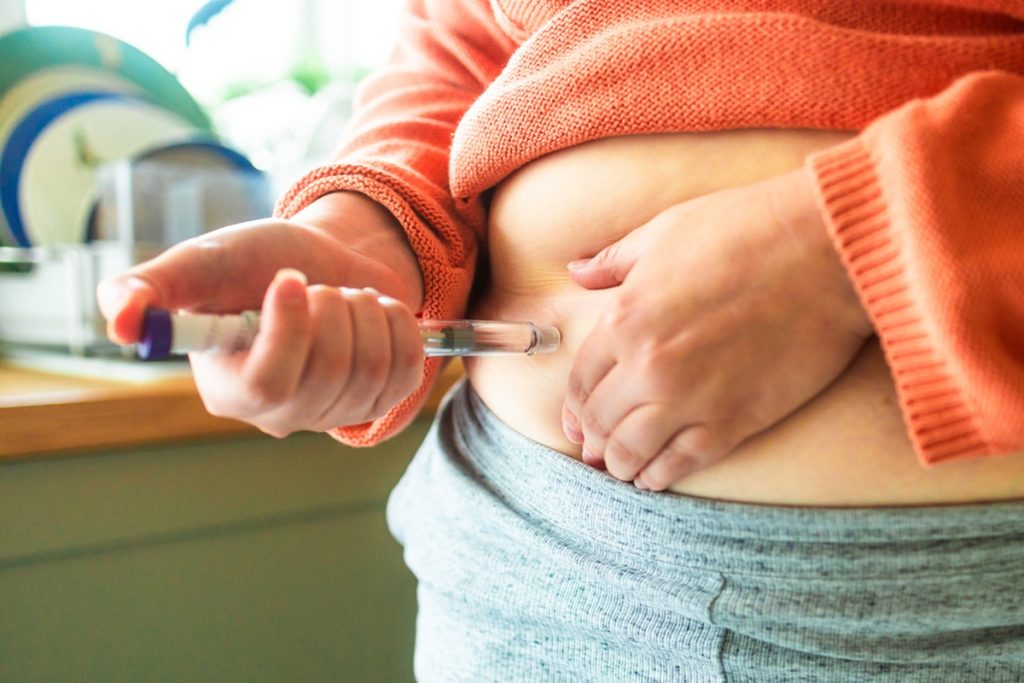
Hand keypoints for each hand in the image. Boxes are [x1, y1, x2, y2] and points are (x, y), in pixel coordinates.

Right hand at [97, 192, 424, 436]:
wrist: (323, 260)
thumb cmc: (258, 263)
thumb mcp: (203, 264)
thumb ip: (153, 287)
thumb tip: (117, 321)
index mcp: (230, 389)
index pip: (268, 383)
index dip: (290, 330)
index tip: (290, 278)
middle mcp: (281, 413)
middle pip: (328, 374)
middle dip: (334, 310)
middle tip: (321, 286)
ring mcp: (334, 413)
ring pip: (373, 369)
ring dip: (366, 312)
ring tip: (345, 296)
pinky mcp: (380, 400)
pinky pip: (408, 368)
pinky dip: (399, 324)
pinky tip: (375, 312)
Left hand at [561, 168, 872, 489]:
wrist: (828, 253)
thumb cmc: (746, 230)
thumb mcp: (664, 231)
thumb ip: (614, 260)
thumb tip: (577, 270)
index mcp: (624, 319)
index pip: (582, 380)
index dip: (574, 406)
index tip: (576, 420)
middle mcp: (648, 367)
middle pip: (600, 421)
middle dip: (592, 438)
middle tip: (594, 448)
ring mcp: (690, 399)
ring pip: (632, 451)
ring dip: (619, 464)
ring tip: (620, 466)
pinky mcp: (734, 422)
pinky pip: (680, 464)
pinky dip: (659, 476)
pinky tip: (652, 477)